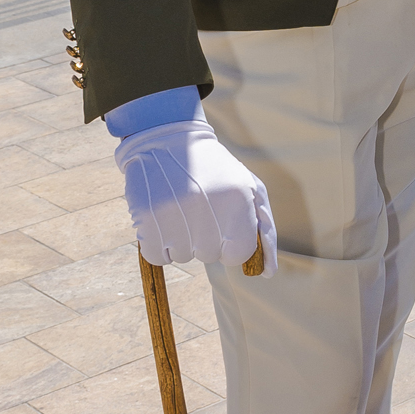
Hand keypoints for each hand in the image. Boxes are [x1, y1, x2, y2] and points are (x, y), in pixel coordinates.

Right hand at [116, 118, 277, 270]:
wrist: (167, 140)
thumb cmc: (216, 171)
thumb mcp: (250, 189)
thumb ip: (264, 231)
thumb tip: (267, 273)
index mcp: (239, 200)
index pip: (239, 254)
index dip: (231, 246)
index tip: (224, 230)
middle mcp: (208, 208)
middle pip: (209, 256)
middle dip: (206, 239)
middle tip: (199, 209)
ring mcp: (175, 213)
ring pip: (183, 257)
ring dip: (183, 240)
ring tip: (181, 208)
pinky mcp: (147, 218)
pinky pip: (158, 256)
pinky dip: (160, 245)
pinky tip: (163, 218)